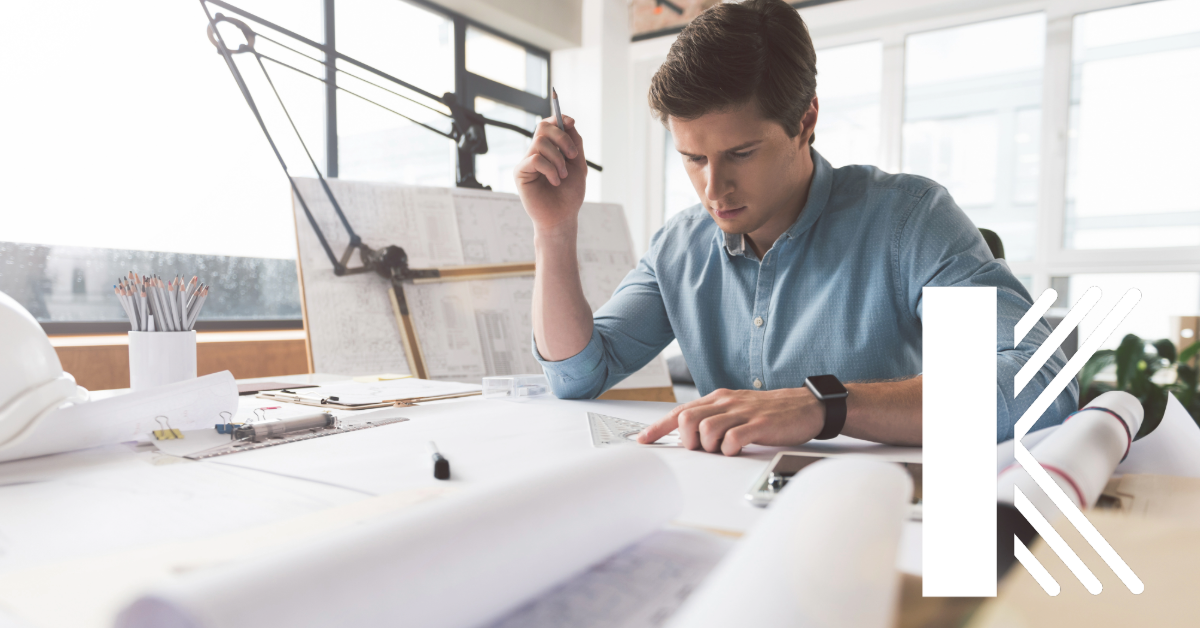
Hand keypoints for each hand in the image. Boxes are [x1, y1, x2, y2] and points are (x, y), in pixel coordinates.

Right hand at [514, 116, 587, 231]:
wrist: (563, 217)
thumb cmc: (569, 194)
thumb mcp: (578, 165)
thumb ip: (574, 143)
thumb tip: (568, 122)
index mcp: (550, 149)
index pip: (549, 124)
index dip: (559, 118)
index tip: (571, 122)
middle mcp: (537, 153)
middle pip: (543, 127)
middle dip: (562, 138)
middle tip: (572, 156)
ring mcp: (527, 162)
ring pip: (541, 143)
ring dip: (558, 159)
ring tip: (563, 176)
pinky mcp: (520, 173)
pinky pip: (535, 159)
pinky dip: (550, 169)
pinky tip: (555, 182)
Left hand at [638, 388, 825, 455]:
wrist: (805, 406)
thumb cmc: (769, 411)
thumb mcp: (736, 408)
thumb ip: (713, 417)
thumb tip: (688, 435)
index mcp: (718, 399)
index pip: (679, 411)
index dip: (658, 427)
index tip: (643, 440)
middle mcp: (726, 403)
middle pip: (687, 419)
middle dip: (687, 440)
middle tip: (701, 448)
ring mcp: (743, 413)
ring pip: (706, 430)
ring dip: (709, 447)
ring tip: (723, 449)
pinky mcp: (759, 425)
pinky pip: (732, 439)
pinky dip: (729, 450)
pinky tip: (737, 449)